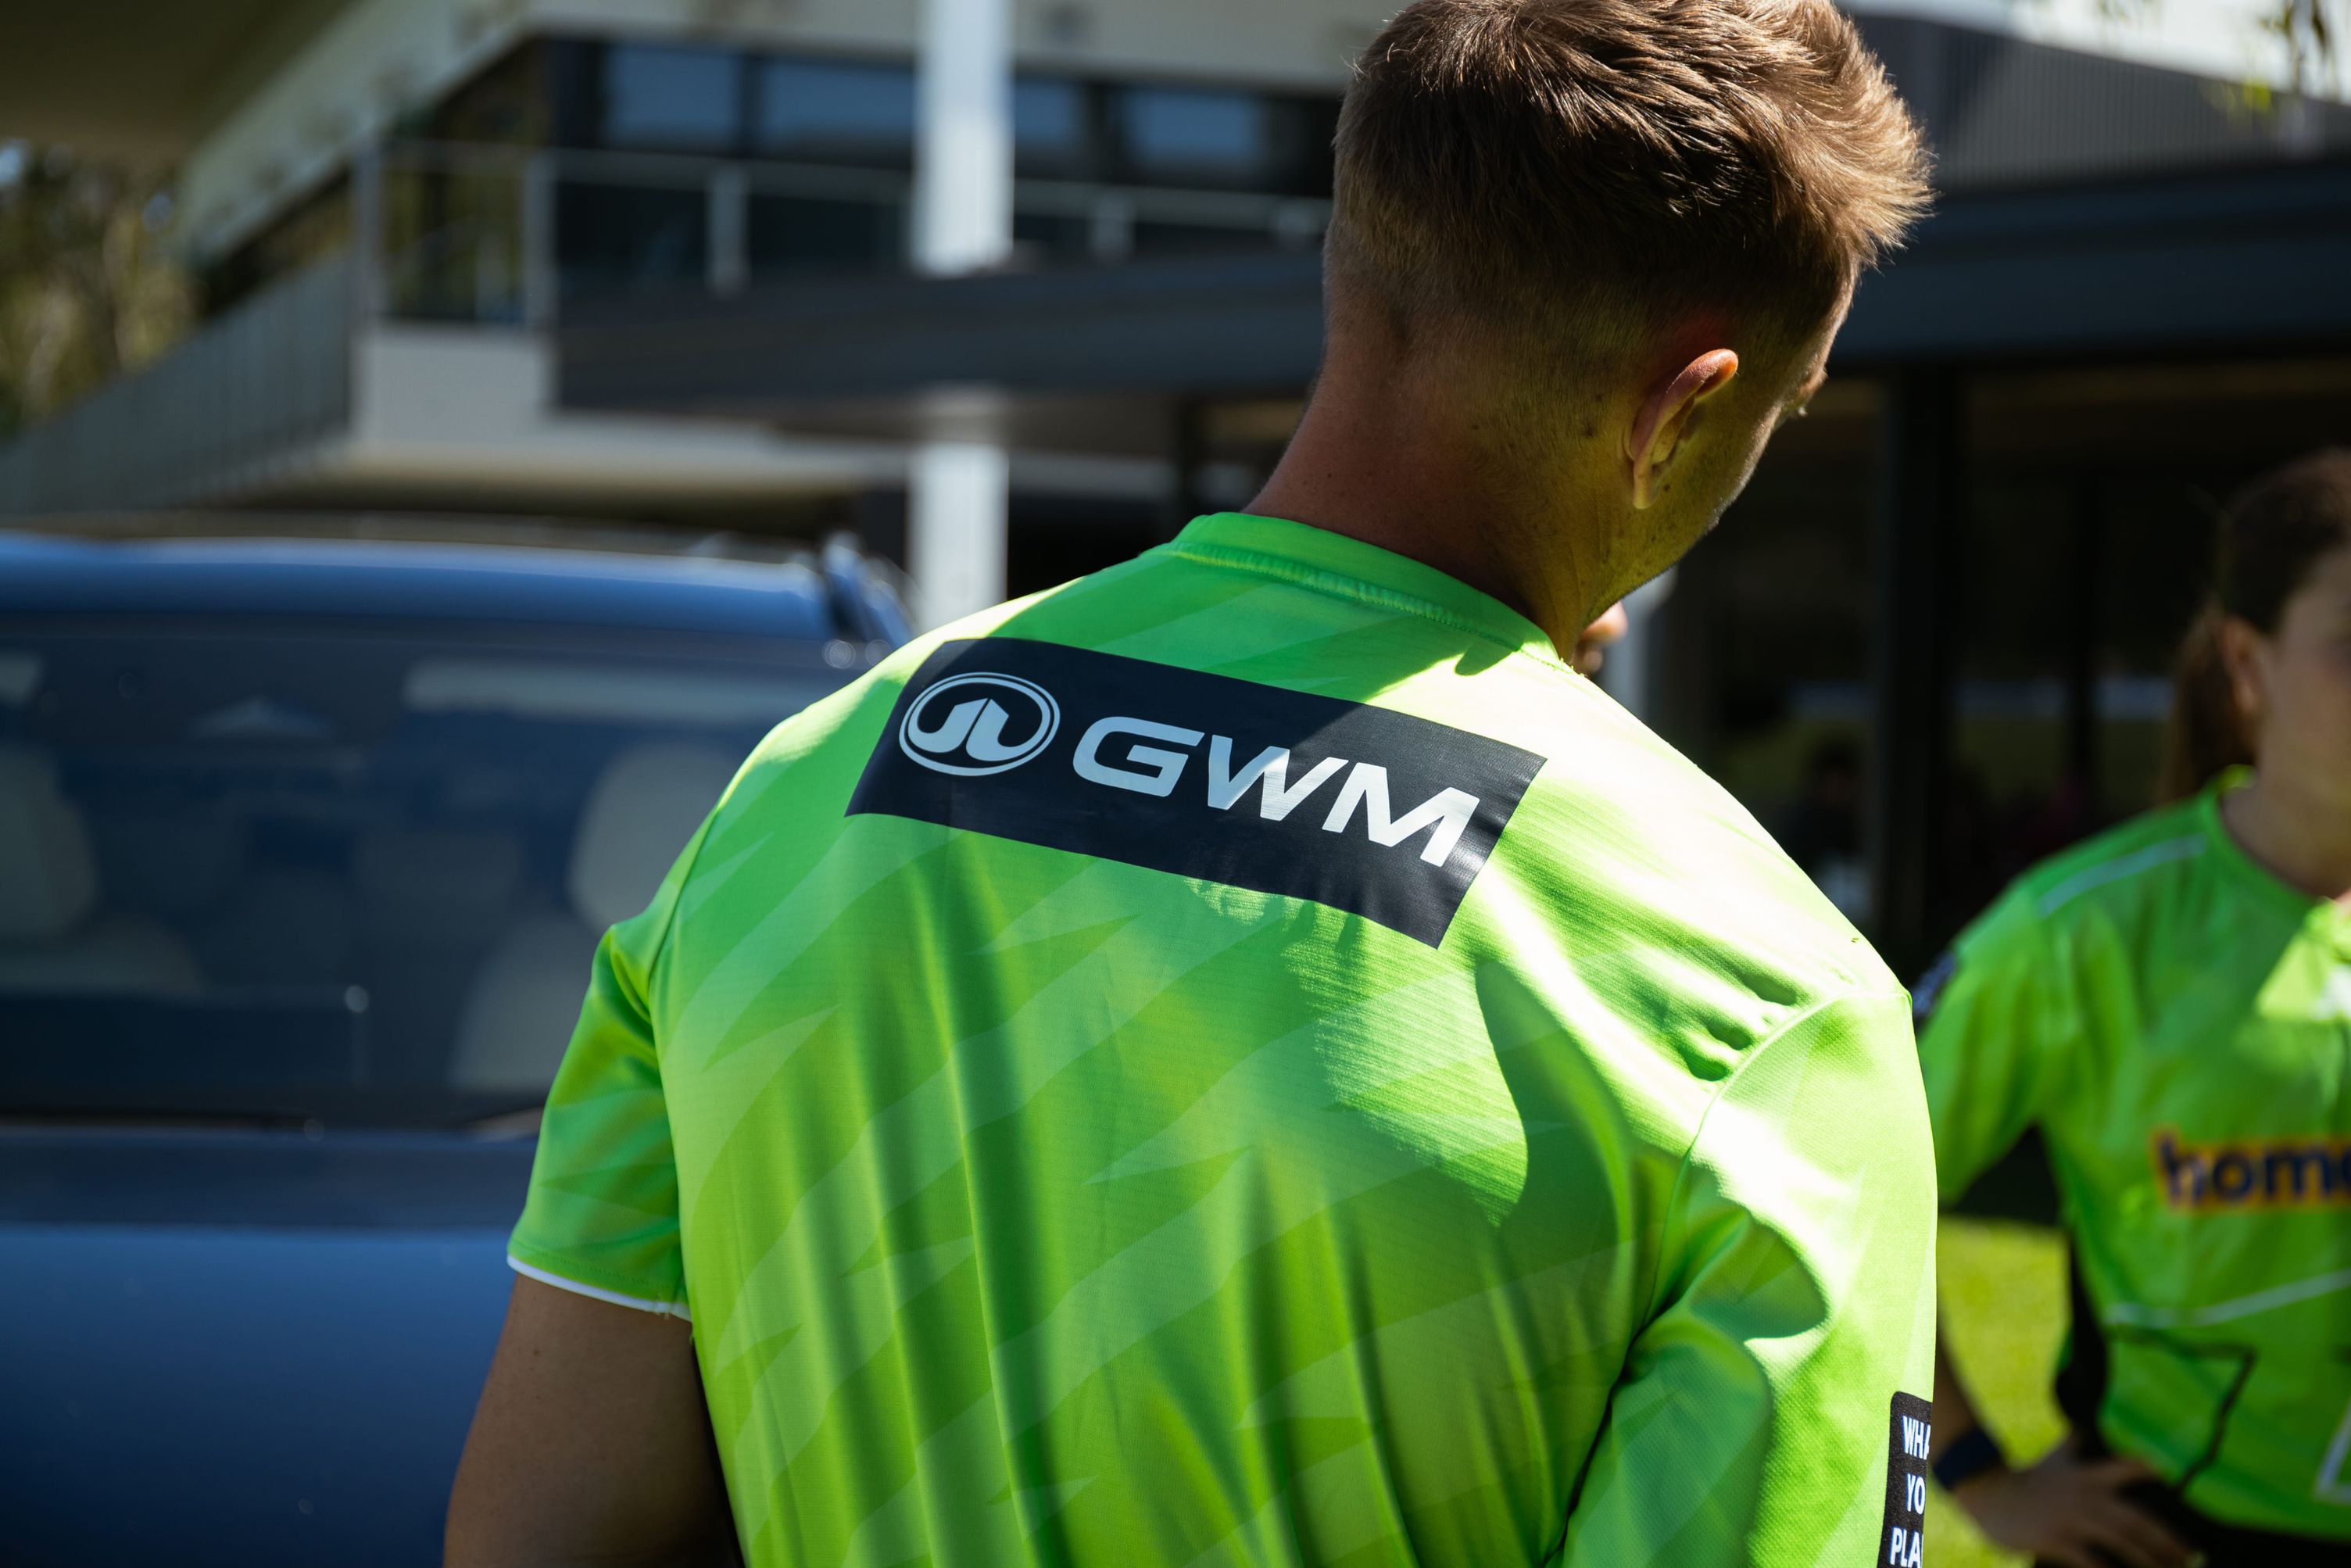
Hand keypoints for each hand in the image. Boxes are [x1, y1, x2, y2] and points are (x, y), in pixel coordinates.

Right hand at [1950, 1436, 2197, 1567]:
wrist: (1986, 1493)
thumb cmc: (2024, 1479)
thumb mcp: (2052, 1460)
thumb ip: (2071, 1446)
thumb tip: (2082, 1428)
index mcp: (2086, 1476)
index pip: (2123, 1469)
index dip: (2145, 1472)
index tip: (2168, 1479)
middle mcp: (2084, 1496)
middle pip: (2135, 1518)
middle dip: (2166, 1540)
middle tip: (2190, 1556)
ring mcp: (2071, 1518)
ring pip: (2122, 1541)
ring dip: (2150, 1560)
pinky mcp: (2056, 1540)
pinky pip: (2092, 1561)